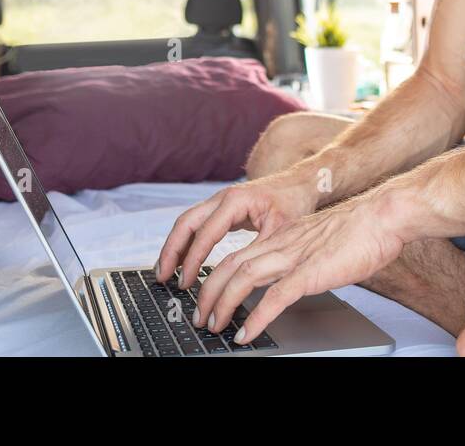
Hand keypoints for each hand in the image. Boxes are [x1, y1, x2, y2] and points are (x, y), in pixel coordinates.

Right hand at [154, 172, 319, 288]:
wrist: (302, 183)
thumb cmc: (294, 203)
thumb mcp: (281, 230)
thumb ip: (259, 253)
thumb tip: (241, 279)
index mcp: (235, 201)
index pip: (205, 232)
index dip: (193, 259)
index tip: (185, 281)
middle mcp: (223, 198)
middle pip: (186, 223)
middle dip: (171, 251)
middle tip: (162, 276)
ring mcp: (221, 201)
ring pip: (188, 223)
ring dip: (175, 247)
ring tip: (165, 273)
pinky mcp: (223, 209)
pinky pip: (198, 225)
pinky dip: (187, 243)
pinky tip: (183, 262)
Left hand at [193, 192, 406, 344]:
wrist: (383, 216)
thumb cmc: (361, 230)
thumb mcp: (320, 243)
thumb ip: (303, 257)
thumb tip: (296, 276)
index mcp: (283, 238)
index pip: (237, 256)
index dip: (216, 277)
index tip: (206, 296)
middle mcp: (282, 245)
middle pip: (230, 266)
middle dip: (208, 292)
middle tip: (200, 316)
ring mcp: (294, 257)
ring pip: (243, 278)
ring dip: (223, 304)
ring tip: (214, 326)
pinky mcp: (311, 272)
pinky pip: (275, 297)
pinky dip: (256, 317)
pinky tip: (247, 333)